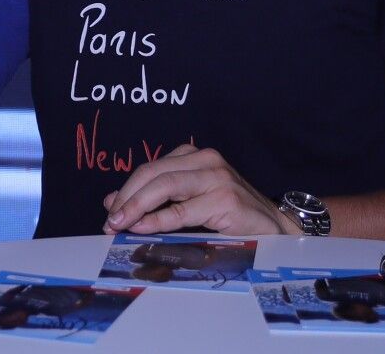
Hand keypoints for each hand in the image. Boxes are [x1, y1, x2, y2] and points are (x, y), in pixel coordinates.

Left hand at [103, 144, 294, 235]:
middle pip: (152, 174)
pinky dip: (158, 219)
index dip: (126, 190)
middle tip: (110, 220)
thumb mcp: (189, 201)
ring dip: (136, 206)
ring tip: (119, 224)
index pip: (150, 169)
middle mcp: (205, 160)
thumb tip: (112, 203)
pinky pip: (182, 211)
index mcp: (193, 156)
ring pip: (164, 186)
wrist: (275, 227)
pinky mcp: (224, 200)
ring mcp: (216, 178)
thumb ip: (156, 199)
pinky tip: (143, 228)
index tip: (109, 210)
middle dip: (126, 198)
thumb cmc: (230, 214)